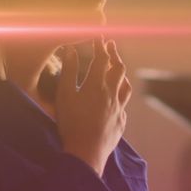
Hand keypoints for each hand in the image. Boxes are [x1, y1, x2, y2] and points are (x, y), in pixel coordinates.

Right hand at [56, 38, 131, 175]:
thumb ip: (68, 71)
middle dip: (114, 55)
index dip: (100, 46)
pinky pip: (124, 103)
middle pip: (118, 69)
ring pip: (125, 85)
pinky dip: (121, 94)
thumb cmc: (71, 123)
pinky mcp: (121, 121)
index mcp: (96, 85)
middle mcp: (112, 94)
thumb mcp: (64, 95)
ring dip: (121, 73)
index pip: (102, 59)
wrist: (86, 152)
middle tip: (110, 45)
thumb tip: (70, 50)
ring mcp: (119, 108)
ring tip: (118, 68)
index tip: (98, 38)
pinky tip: (117, 97)